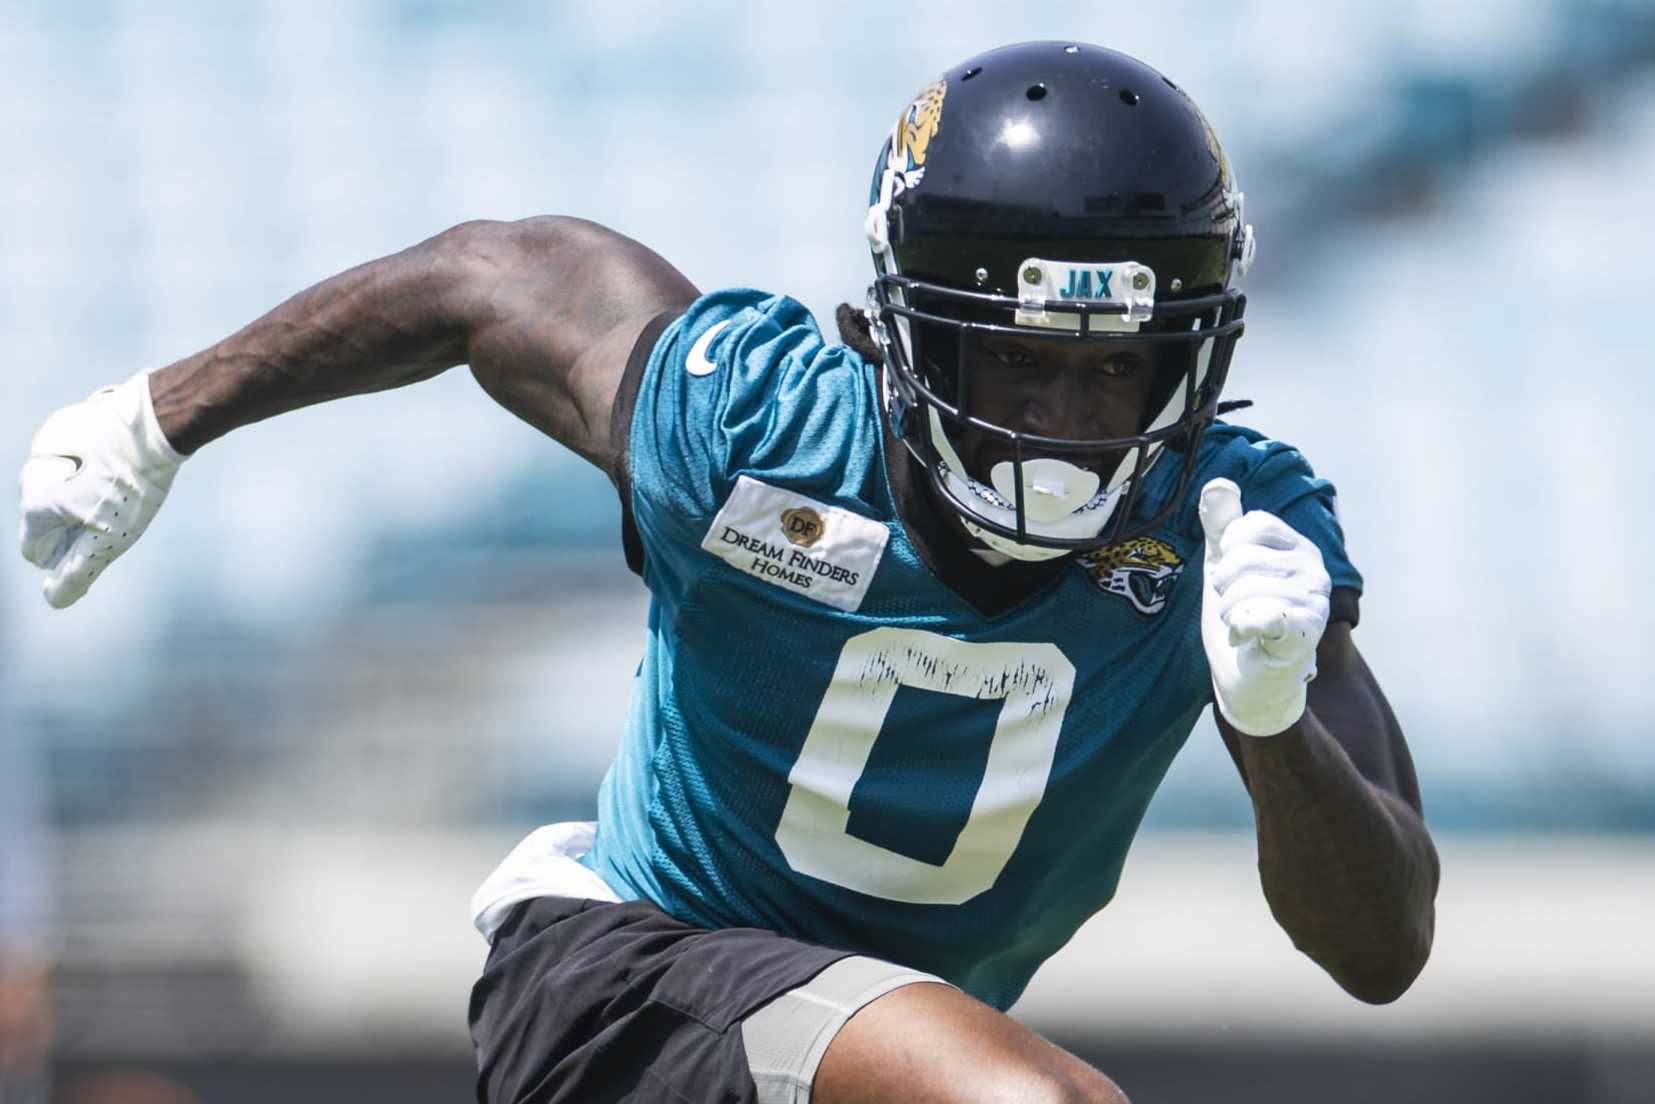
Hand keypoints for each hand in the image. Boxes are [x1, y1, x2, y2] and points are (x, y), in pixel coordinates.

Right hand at [18, 372, 183, 607]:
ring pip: (57, 483)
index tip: (95, 544)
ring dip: (79, 492)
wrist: (155, 421)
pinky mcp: (67, 422)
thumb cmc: (133, 484)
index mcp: (34, 503)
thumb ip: (78, 570)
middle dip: (72, 524)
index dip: (63, 556)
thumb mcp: (110, 537)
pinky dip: (87, 465)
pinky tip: (118, 463)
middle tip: (112, 515)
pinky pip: (70, 455)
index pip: (34, 549)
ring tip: (118, 487)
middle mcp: (30, 471)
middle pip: (44, 515)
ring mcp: (46, 442)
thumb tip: (54, 598)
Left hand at [1198, 478, 1330, 736]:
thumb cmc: (1242, 616)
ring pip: (1242, 590)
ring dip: (1228, 613)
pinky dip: (1240, 627)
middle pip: (1240, 559)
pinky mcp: (1305, 634)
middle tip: (1235, 607)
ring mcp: (1314, 602)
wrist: (1249, 678)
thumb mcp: (1224, 564)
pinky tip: (1245, 636)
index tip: (1232, 577)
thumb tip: (1218, 484)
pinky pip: (1260, 615)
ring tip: (1243, 626)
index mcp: (1297, 546)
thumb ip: (1221, 525)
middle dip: (1222, 588)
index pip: (1247, 526)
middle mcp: (1314, 569)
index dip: (1225, 553)